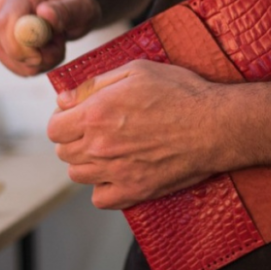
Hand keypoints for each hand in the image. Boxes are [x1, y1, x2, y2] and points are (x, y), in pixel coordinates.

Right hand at [0, 0, 98, 76]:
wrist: (70, 6)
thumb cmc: (75, 2)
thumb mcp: (81, 3)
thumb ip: (65, 9)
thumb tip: (44, 13)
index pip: (4, 22)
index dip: (19, 44)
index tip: (41, 55)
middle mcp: (2, 9)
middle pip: (1, 43)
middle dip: (35, 56)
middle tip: (60, 44)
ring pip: (11, 59)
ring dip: (40, 62)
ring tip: (56, 43)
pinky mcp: (1, 46)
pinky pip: (17, 67)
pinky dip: (37, 66)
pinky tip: (48, 51)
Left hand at [47, 60, 225, 208]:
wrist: (216, 125)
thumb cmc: (181, 92)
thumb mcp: (137, 70)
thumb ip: (94, 84)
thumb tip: (64, 99)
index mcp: (96, 114)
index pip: (54, 128)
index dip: (63, 120)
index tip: (77, 115)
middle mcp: (100, 146)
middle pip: (63, 152)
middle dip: (74, 139)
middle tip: (97, 129)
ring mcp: (116, 172)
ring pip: (78, 176)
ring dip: (86, 163)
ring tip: (108, 150)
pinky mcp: (135, 191)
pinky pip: (100, 199)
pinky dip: (103, 188)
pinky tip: (118, 172)